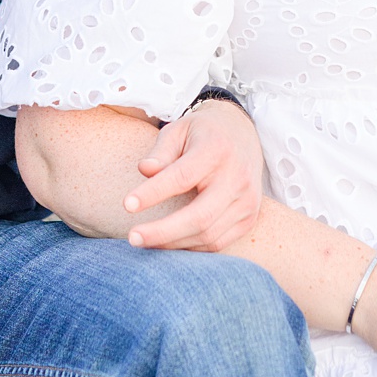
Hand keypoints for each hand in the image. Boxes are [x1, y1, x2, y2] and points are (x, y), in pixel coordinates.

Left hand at [121, 101, 263, 250]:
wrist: (243, 135)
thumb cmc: (201, 133)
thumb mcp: (178, 130)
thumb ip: (161, 151)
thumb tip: (145, 170)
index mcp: (216, 151)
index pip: (182, 177)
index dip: (153, 193)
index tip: (127, 205)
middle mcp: (237, 179)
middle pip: (200, 217)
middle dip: (163, 232)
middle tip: (132, 237)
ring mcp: (246, 202)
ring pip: (208, 235)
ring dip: (173, 243)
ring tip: (144, 240)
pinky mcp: (248, 219)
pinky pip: (218, 243)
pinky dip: (190, 247)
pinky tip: (167, 242)